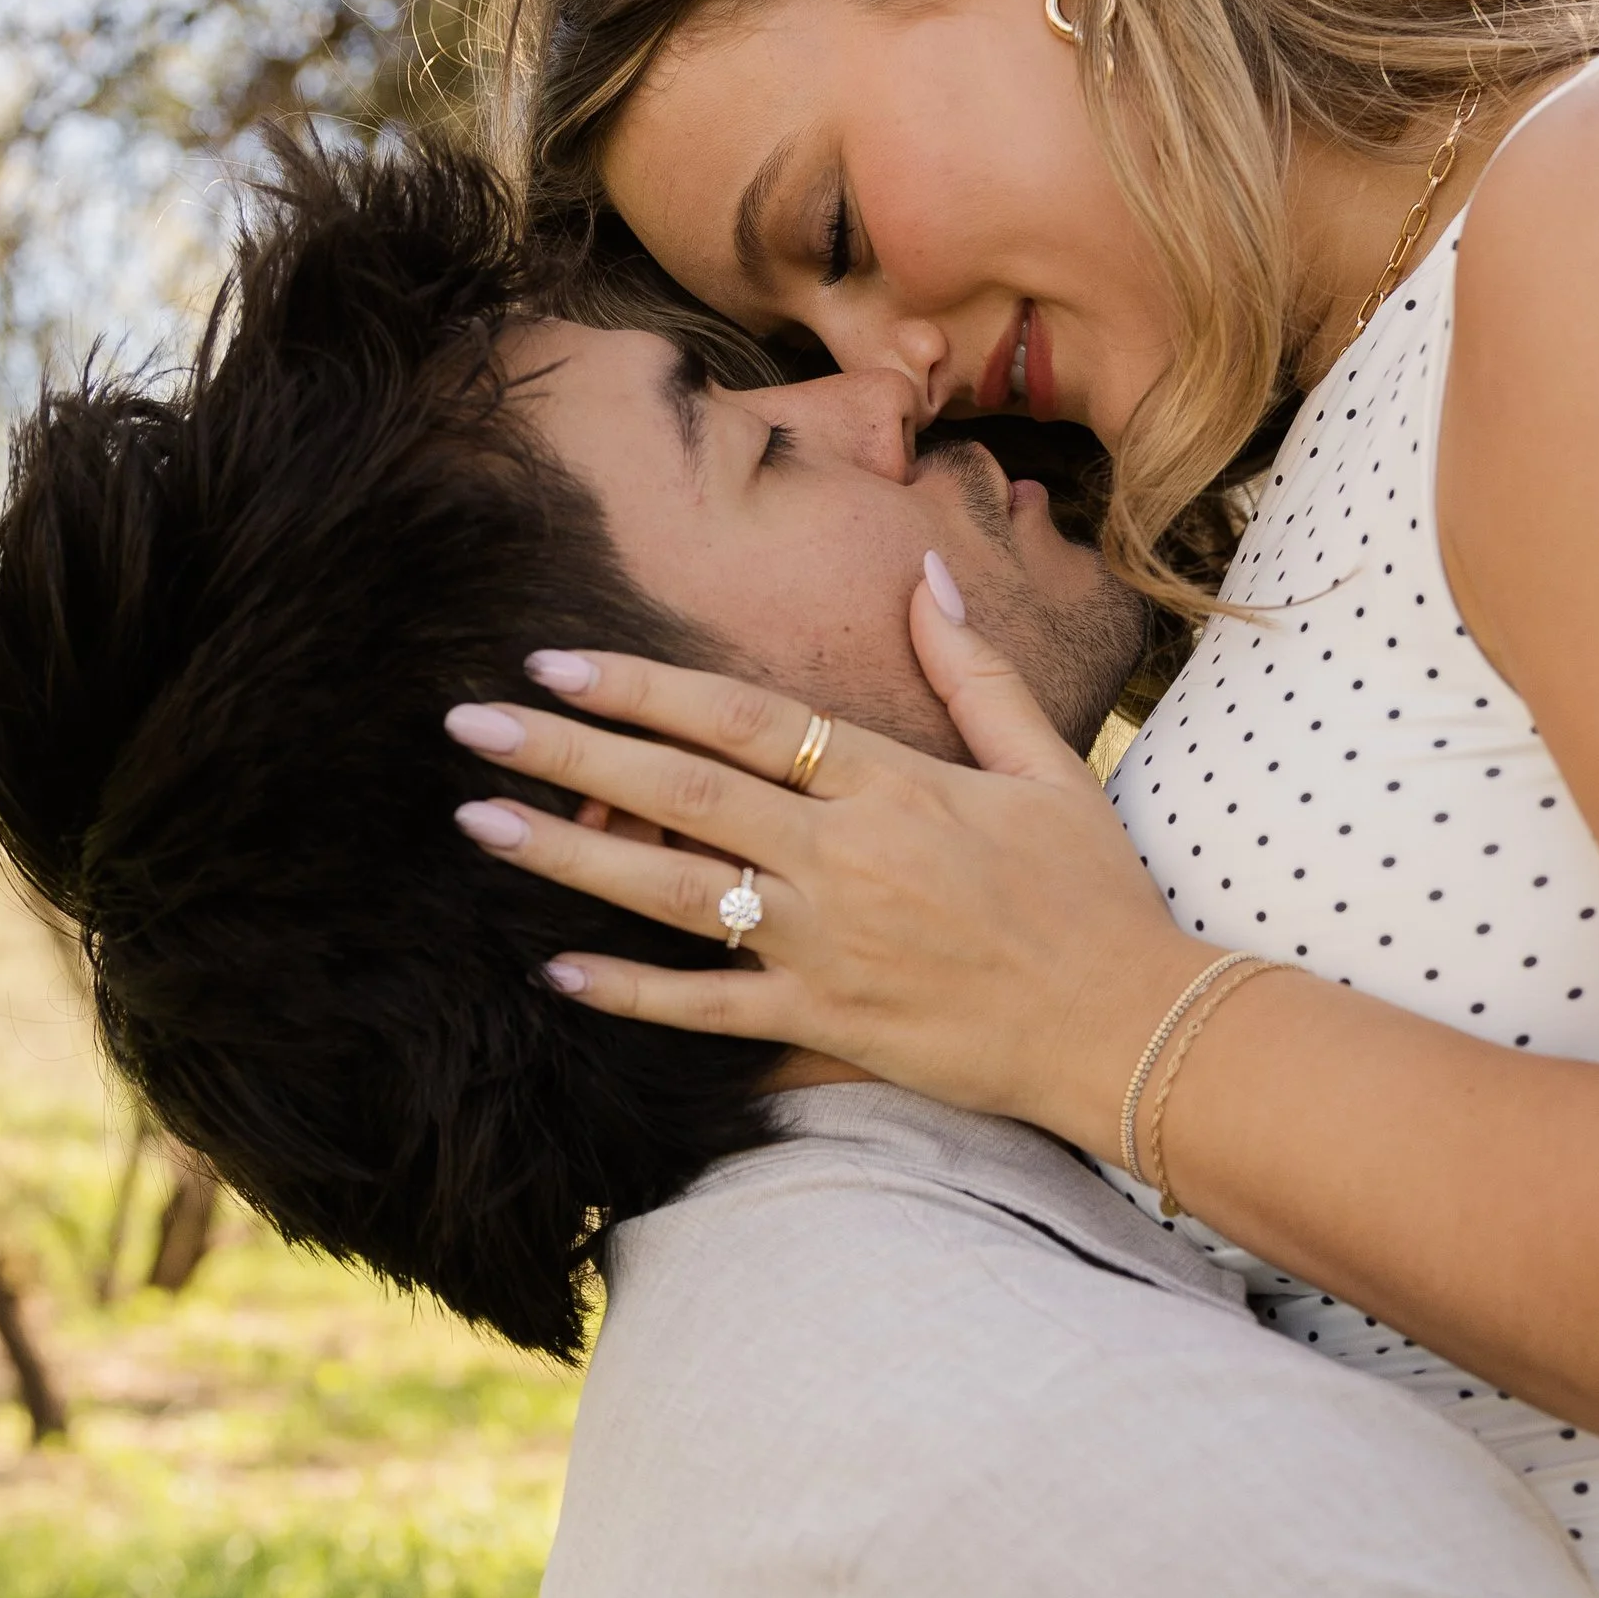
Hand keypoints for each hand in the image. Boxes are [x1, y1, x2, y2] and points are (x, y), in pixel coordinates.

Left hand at [442, 571, 1200, 1152]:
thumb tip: (924, 569)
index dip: (642, 686)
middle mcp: (843, 859)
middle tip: (470, 721)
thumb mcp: (1047, 766)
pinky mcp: (825, 1025)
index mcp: (892, 785)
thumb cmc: (1093, 896)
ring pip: (670, 892)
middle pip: (679, 791)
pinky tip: (554, 968)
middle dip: (566, 752)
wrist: (1128, 1027)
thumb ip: (974, 669)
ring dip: (566, 857)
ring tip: (480, 821)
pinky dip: (630, 992)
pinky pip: (707, 1008)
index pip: (742, 718)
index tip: (558, 660)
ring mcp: (826, 946)